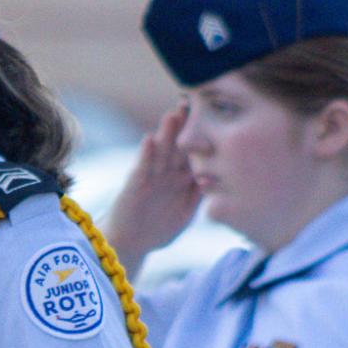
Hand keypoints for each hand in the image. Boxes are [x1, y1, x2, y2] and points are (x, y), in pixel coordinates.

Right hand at [105, 102, 200, 267]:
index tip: (215, 115)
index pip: (194, 151)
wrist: (132, 244)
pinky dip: (146, 154)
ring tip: (173, 115)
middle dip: (185, 125)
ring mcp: (150, 176)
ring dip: (166, 133)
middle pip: (178, 144)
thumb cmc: (160, 228)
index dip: (203, 134)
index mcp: (182, 177)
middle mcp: (167, 172)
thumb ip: (197, 195)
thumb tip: (212, 179)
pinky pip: (141, 168)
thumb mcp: (185, 212)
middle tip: (194, 104)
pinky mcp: (135, 185)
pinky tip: (149, 140)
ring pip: (161, 151)